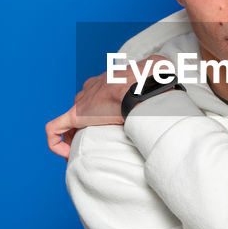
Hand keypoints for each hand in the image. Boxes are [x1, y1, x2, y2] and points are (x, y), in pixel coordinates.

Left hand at [46, 54, 168, 158]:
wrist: (143, 85)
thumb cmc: (152, 80)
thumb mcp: (158, 74)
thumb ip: (160, 78)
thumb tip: (173, 85)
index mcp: (106, 82)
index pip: (95, 98)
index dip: (99, 115)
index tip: (108, 127)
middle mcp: (90, 90)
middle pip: (81, 110)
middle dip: (85, 128)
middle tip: (96, 144)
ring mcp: (82, 102)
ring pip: (68, 122)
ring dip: (73, 138)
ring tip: (84, 154)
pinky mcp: (76, 115)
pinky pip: (54, 129)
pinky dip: (56, 142)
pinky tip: (65, 155)